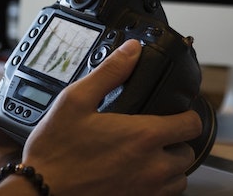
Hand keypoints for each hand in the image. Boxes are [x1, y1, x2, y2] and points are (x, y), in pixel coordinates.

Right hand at [16, 39, 201, 194]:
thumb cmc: (55, 151)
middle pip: (188, 153)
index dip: (186, 114)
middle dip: (176, 142)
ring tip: (150, 155)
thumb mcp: (76, 100)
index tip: (174, 112)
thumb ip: (110, 72)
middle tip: (156, 133)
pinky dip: (158, 186)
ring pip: (179, 180)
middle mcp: (152, 167)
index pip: (191, 125)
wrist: (41, 193)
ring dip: (171, 167)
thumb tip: (131, 51)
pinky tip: (138, 175)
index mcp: (143, 136)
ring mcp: (145, 191)